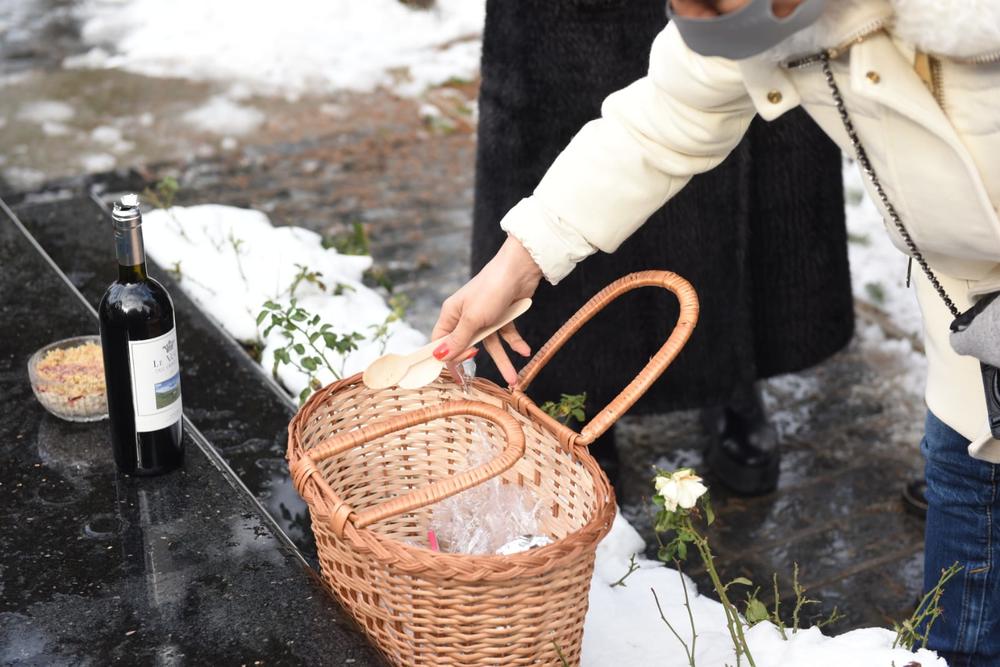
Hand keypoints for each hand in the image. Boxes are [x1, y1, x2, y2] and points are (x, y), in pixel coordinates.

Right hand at [431, 235, 542, 385]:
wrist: (520, 268)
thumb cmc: (491, 289)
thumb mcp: (473, 319)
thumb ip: (458, 340)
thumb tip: (438, 357)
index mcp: (451, 314)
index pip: (441, 342)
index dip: (447, 359)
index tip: (457, 375)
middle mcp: (466, 316)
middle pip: (466, 345)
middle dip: (476, 363)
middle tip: (481, 380)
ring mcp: (485, 316)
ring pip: (490, 344)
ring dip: (502, 361)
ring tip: (513, 379)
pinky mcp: (503, 315)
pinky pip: (506, 334)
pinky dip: (515, 343)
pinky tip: (525, 351)